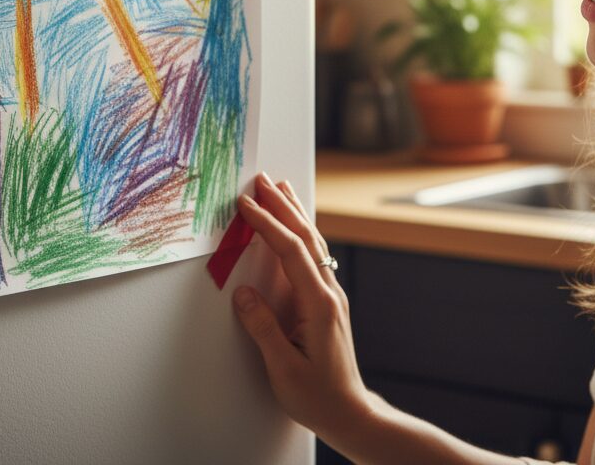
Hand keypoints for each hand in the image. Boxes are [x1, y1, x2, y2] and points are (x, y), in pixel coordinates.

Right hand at [233, 172, 371, 446]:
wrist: (352, 414)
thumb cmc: (318, 397)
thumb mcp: (284, 368)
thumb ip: (263, 328)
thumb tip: (243, 294)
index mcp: (318, 304)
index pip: (290, 251)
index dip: (267, 224)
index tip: (246, 204)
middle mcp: (328, 292)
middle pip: (305, 237)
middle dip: (282, 205)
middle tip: (262, 180)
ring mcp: (331, 295)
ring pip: (314, 242)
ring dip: (295, 213)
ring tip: (281, 189)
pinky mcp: (327, 301)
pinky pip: (314, 255)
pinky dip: (300, 232)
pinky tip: (296, 227)